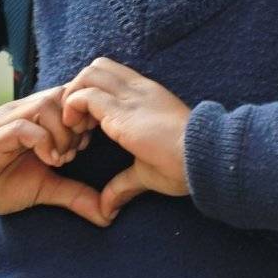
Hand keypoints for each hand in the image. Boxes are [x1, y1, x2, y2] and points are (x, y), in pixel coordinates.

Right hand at [0, 86, 108, 226]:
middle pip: (65, 94)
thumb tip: (107, 215)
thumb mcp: (45, 188)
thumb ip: (75, 194)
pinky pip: (25, 126)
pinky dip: (44, 142)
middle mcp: (24, 110)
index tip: (88, 145)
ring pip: (48, 104)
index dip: (87, 117)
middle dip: (78, 123)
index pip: (72, 96)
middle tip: (76, 152)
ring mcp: (9, 119)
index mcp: (38, 117)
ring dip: (63, 133)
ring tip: (61, 158)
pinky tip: (49, 161)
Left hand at [60, 57, 191, 219]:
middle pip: (97, 67)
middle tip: (79, 122)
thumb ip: (123, 184)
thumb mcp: (146, 171)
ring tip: (76, 127)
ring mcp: (129, 97)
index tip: (89, 126)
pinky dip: (73, 108)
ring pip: (89, 74)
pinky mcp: (121, 111)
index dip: (93, 95)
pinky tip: (79, 132)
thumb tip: (107, 210)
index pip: (112, 75)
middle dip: (79, 89)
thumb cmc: (183, 165)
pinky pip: (85, 95)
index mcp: (147, 97)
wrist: (204, 158)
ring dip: (74, 96)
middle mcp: (137, 90)